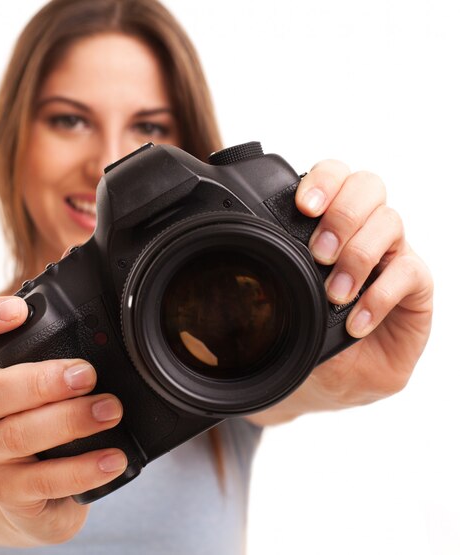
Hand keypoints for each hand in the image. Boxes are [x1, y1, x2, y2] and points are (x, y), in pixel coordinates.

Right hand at [0, 297, 126, 544]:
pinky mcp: (9, 493)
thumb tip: (78, 254)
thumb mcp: (33, 370)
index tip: (19, 308)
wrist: (15, 486)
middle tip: (86, 374)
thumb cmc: (30, 413)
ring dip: (69, 421)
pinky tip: (114, 457)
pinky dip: (82, 469)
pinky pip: (43, 482)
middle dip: (41, 380)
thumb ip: (53, 328)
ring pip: (17, 436)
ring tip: (112, 410)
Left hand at [293, 160, 433, 409]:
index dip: (324, 181)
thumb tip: (242, 253)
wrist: (331, 378)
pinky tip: (357, 322)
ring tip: (335, 295)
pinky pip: (410, 272)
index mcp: (329, 221)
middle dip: (342, 216)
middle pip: (369, 187)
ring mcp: (392, 255)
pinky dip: (380, 295)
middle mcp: (364, 230)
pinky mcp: (415, 287)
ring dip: (358, 257)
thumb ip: (271, 269)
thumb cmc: (306, 329)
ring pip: (390, 223)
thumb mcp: (281, 298)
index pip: (335, 176)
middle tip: (319, 253)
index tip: (303, 206)